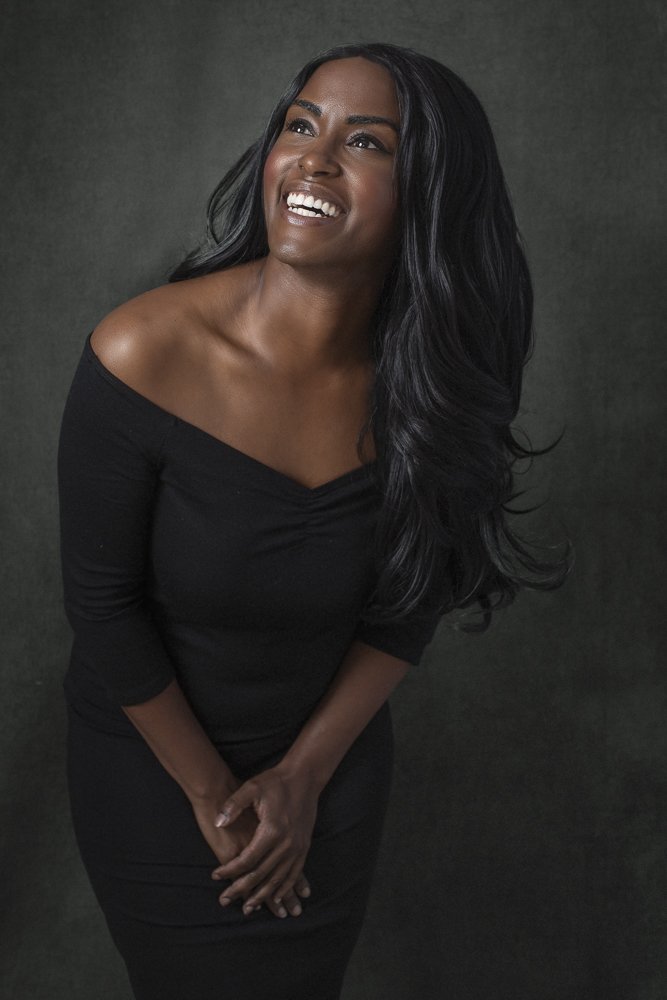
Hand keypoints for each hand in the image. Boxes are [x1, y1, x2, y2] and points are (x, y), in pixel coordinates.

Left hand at [191, 789, 308, 919]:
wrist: (305, 776)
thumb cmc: (276, 781)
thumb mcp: (252, 787)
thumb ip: (233, 805)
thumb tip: (218, 821)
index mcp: (271, 830)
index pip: (247, 859)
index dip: (230, 870)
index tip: (215, 875)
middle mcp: (286, 843)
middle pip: (261, 874)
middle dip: (242, 889)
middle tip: (225, 900)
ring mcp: (297, 847)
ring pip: (278, 879)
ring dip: (263, 895)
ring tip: (248, 907)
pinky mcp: (304, 847)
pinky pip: (294, 874)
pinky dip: (284, 888)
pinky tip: (276, 898)